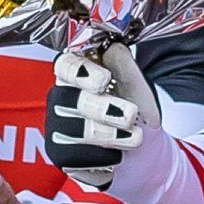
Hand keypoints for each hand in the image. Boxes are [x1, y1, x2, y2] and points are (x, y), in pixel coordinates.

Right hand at [45, 50, 144, 180]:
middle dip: (103, 109)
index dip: (80, 71)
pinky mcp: (61, 154)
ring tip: (135, 137)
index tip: (104, 80)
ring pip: (74, 130)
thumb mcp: (136, 85)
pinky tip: (118, 155)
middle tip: (131, 115)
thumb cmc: (136, 113)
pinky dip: (104, 156)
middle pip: (69, 99)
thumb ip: (123, 64)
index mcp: (78, 74)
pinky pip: (76, 156)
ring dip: (109, 135)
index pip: (65, 65)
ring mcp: (58, 127)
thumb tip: (110, 47)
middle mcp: (62, 98)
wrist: (145, 152)